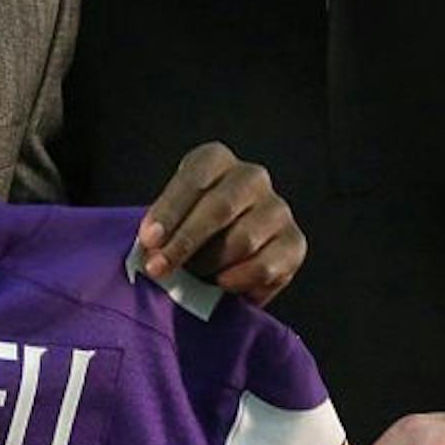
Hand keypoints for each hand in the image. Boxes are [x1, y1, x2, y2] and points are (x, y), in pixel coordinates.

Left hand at [137, 141, 304, 303]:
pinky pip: (266, 267)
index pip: (194, 178)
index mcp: (215, 159)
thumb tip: (153, 250)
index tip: (149, 241)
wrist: (221, 253)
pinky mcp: (295, 243)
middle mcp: (251, 177)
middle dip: (185, 242)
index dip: (170, 211)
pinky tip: (221, 285)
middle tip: (159, 268)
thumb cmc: (187, 229)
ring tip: (192, 276)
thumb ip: (162, 229)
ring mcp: (278, 209)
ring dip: (210, 264)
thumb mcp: (169, 218)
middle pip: (220, 207)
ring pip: (243, 240)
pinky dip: (238, 281)